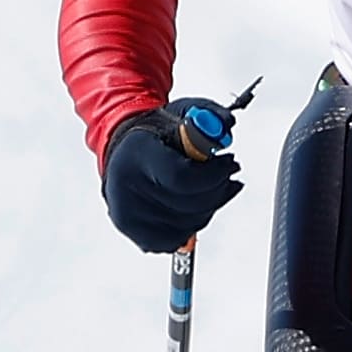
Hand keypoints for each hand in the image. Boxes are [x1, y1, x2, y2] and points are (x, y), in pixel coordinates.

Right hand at [99, 101, 238, 252]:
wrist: (124, 147)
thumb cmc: (155, 132)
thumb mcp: (183, 112)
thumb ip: (209, 115)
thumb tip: (226, 125)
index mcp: (137, 154)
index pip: (182, 178)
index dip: (214, 176)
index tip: (228, 164)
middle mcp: (126, 187)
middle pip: (189, 206)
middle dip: (218, 190)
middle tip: (226, 175)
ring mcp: (126, 213)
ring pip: (188, 225)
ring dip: (209, 208)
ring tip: (211, 188)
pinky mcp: (131, 230)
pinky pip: (174, 240)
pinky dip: (190, 226)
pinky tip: (193, 207)